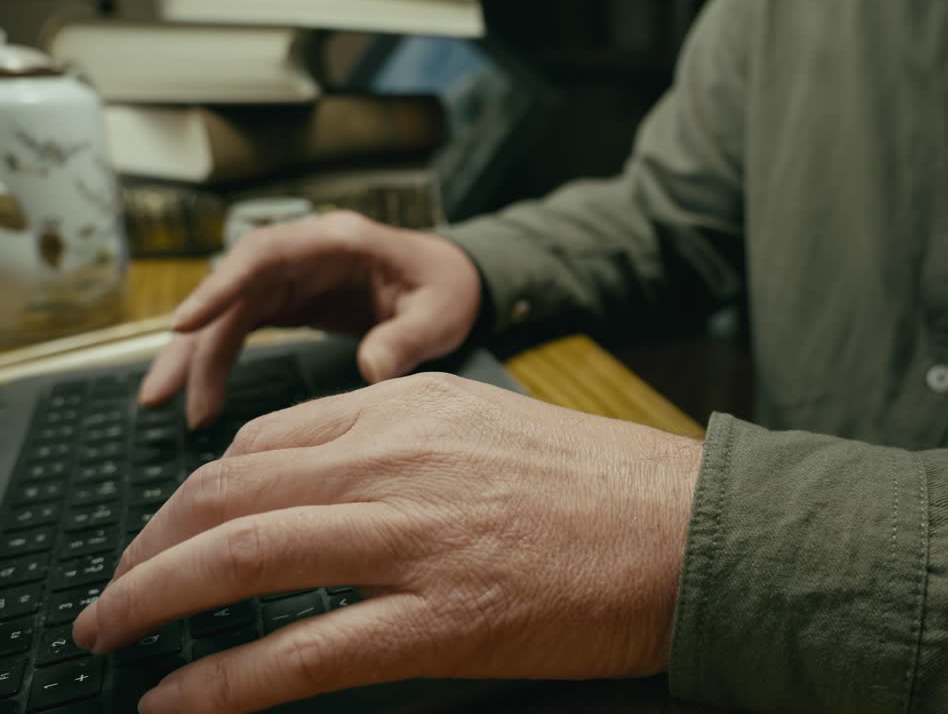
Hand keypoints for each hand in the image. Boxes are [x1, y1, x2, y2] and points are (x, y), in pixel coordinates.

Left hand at [73, 373, 702, 713]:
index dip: (197, 493)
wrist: (692, 528)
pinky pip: (299, 652)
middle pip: (227, 492)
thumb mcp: (491, 426)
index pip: (264, 442)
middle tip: (115, 590)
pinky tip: (175, 701)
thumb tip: (333, 484)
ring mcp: (416, 538)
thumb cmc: (605, 483)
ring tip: (108, 633)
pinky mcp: (442, 620)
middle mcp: (398, 459)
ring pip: (241, 558)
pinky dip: (219, 681)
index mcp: (410, 408)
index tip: (176, 529)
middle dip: (148, 544)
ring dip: (151, 600)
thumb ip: (406, 443)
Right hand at [141, 211, 483, 426]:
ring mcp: (293, 276)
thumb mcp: (441, 314)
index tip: (183, 324)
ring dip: (195, 357)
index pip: (265, 255)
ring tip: (165, 407)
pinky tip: (202, 395)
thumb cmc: (448, 288)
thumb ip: (408, 338)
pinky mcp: (290, 300)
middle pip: (232, 289)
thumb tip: (371, 371)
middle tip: (159, 396)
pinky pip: (240, 327)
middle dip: (192, 340)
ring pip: (227, 312)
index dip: (220, 287)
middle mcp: (304, 253)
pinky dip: (218, 359)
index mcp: (338, 241)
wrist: (456, 281)